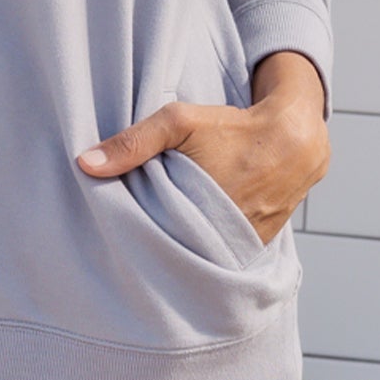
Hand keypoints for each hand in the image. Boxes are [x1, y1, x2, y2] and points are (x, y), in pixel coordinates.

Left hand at [76, 55, 329, 246]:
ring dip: (182, 249)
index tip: (113, 235)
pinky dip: (207, 247)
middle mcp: (224, 239)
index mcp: (200, 214)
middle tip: (128, 243)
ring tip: (158, 242)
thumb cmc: (234, 128)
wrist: (295, 139)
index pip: (152, 243)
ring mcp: (242, 248)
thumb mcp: (179, 123)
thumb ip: (132, 142)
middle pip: (175, 254)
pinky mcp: (256, 249)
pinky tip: (189, 237)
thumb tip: (83, 163)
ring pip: (199, 256)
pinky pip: (223, 255)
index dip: (132, 240)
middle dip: (155, 248)